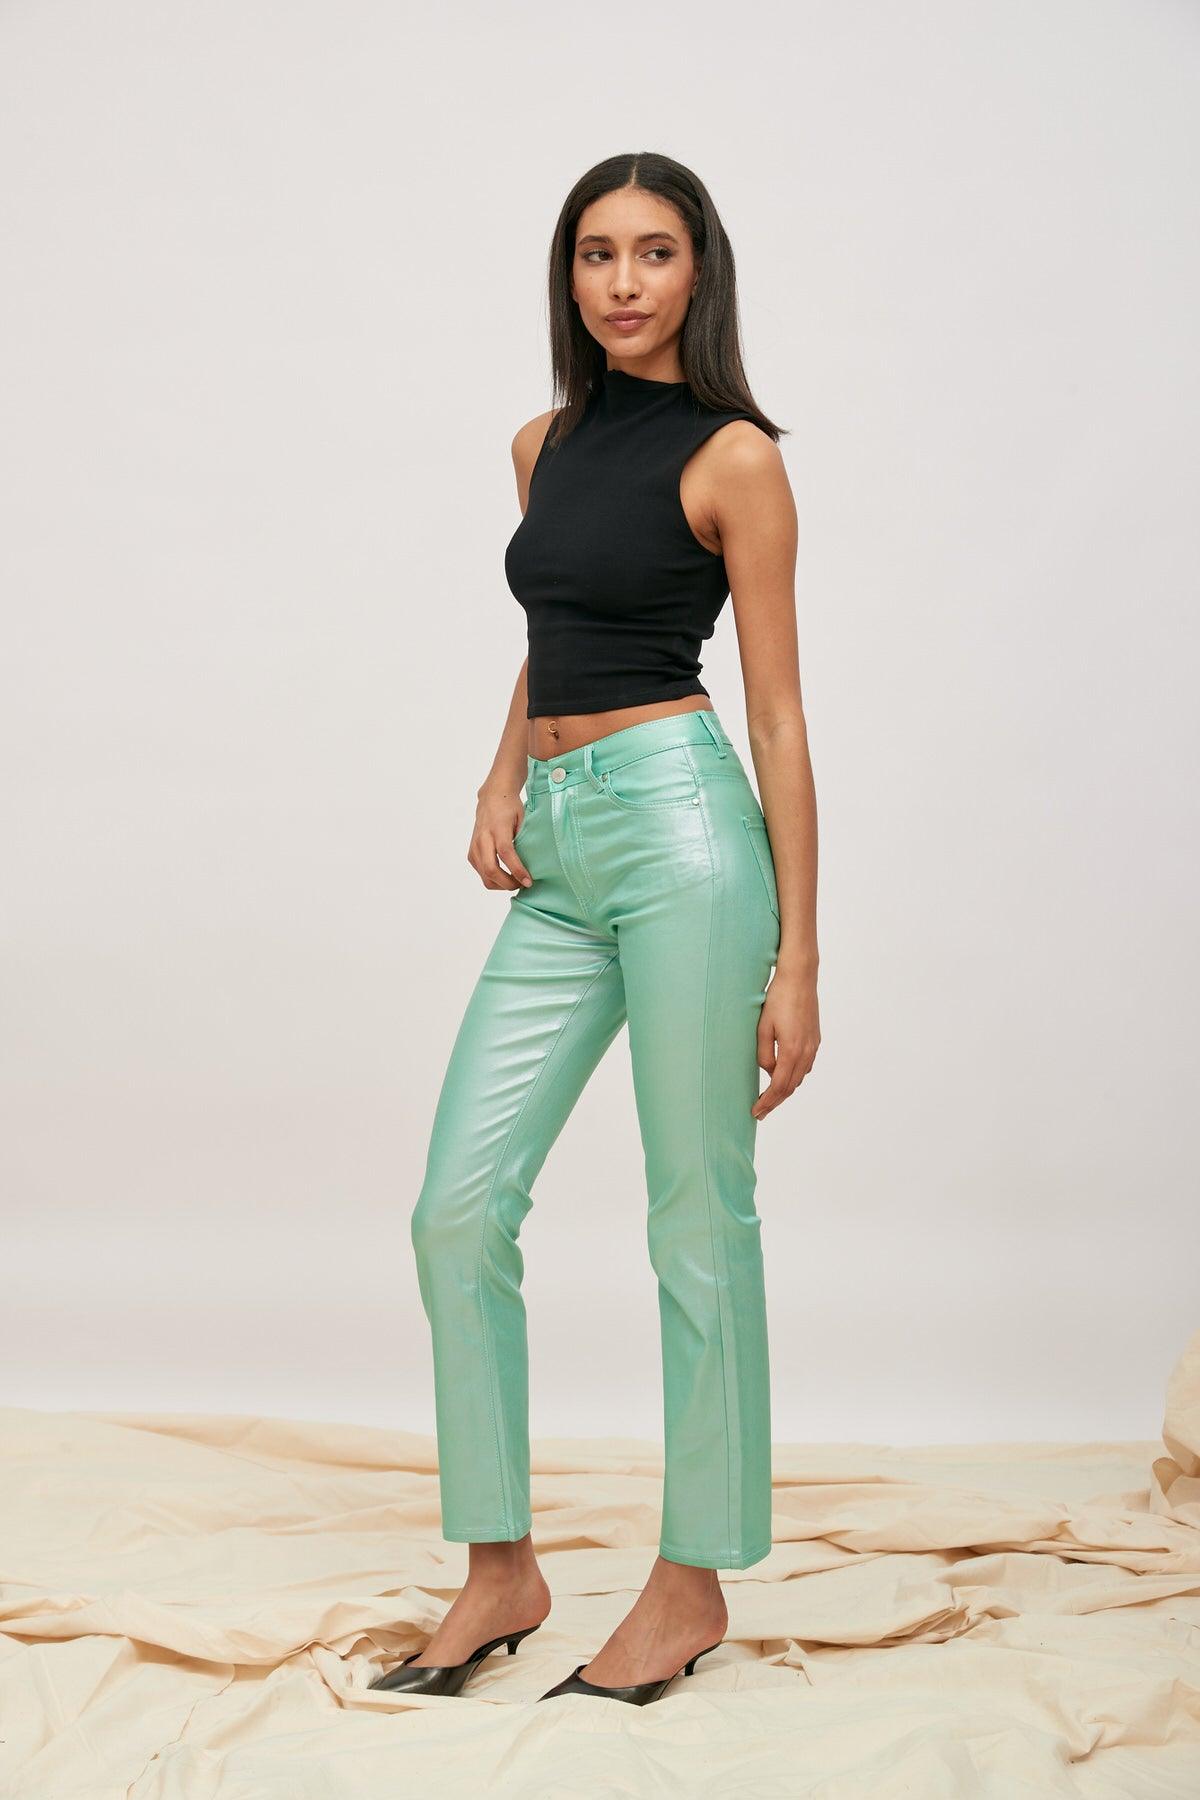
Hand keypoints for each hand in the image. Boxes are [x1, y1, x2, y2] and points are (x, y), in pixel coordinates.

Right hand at [469, 790, 532, 891]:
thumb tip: (534, 863)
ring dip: (501, 885)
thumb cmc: (510, 808)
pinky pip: (481, 873)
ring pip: (485, 876)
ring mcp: (474, 847)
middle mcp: (483, 838)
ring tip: (515, 881)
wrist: (492, 798)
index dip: (517, 870)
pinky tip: (505, 875)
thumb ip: (525, 839)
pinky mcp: (471, 853)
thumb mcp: (523, 819)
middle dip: (508, 883)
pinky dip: (494, 879)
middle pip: (491, 869)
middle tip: (522, 884)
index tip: (528, 881)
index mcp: (497, 828)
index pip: (505, 853)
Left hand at [751, 965, 819, 1118]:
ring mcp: (813, 1046)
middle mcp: (806, 1052)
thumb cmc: (778, 999)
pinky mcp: (815, 1040)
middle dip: (775, 1101)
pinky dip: (794, 1076)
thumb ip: (764, 1054)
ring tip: (769, 1096)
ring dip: (785, 1090)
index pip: (778, 1087)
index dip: (767, 1102)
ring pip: (799, 1078)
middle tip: (761, 1111)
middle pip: (790, 1087)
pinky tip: (784, 1074)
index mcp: (791, 1051)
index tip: (756, 1112)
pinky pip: (805, 1066)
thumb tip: (769, 1072)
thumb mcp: (762, 1028)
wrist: (800, 978)